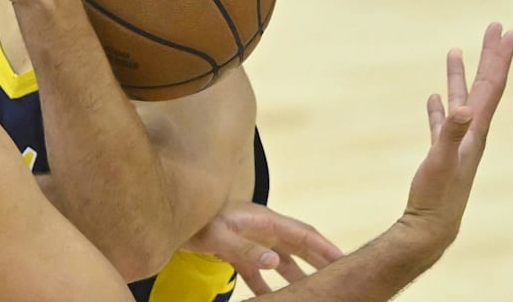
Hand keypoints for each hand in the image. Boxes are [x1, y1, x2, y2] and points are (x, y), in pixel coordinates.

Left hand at [183, 201, 343, 294]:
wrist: (168, 218)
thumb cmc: (195, 223)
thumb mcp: (220, 236)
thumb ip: (246, 250)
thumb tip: (276, 262)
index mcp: (263, 220)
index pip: (302, 234)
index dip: (324, 247)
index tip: (344, 260)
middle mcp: (260, 229)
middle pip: (297, 246)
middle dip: (318, 261)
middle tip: (338, 278)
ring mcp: (248, 240)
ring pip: (280, 260)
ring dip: (295, 276)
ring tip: (311, 293)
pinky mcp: (234, 251)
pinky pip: (257, 271)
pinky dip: (266, 285)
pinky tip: (270, 299)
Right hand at [398, 23, 512, 251]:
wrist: (432, 224)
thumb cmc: (437, 195)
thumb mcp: (441, 161)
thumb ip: (449, 132)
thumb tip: (461, 107)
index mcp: (476, 129)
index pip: (493, 85)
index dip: (499, 57)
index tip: (506, 30)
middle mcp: (473, 131)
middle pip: (485, 86)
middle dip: (490, 56)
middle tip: (496, 27)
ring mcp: (458, 141)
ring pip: (462, 99)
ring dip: (462, 75)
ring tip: (457, 51)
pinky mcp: (442, 151)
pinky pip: (443, 120)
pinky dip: (441, 105)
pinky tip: (435, 97)